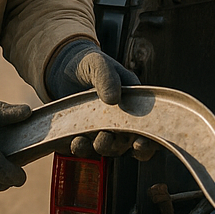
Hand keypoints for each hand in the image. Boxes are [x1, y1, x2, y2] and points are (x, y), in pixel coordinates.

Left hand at [46, 40, 158, 160]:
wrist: (64, 68)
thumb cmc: (91, 64)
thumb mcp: (99, 64)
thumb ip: (107, 77)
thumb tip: (113, 98)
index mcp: (134, 105)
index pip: (149, 130)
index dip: (150, 142)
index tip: (140, 143)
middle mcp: (122, 123)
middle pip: (128, 145)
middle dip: (120, 146)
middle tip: (107, 137)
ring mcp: (103, 131)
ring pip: (108, 149)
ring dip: (100, 147)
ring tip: (89, 139)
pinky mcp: (84, 136)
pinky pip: (85, 149)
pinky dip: (81, 148)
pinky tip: (76, 141)